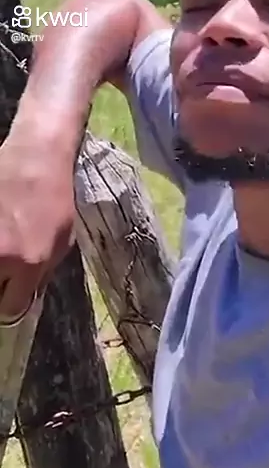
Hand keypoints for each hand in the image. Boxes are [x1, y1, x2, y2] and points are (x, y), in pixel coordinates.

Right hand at [0, 130, 75, 321]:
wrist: (35, 159)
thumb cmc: (54, 198)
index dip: (11, 301)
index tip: (11, 293)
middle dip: (0, 285)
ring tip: (8, 242)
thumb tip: (28, 296)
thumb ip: (44, 273)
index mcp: (30, 264)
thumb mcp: (64, 240)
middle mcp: (2, 257)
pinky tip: (3, 229)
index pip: (11, 308)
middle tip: (7, 270)